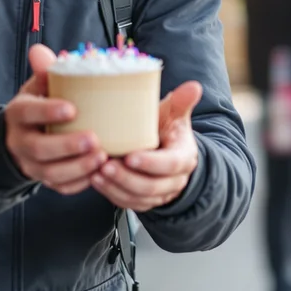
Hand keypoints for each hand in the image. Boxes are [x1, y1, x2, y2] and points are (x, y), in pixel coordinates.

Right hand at [5, 45, 106, 194]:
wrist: (19, 137)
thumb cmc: (36, 107)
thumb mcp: (35, 87)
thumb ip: (43, 72)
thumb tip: (40, 52)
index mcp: (18, 114)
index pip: (28, 112)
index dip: (48, 112)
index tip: (72, 109)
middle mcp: (20, 142)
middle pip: (39, 149)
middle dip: (67, 146)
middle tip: (94, 138)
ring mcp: (31, 164)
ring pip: (50, 173)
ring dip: (78, 167)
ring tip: (102, 158)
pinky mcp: (44, 180)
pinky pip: (60, 187)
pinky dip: (80, 182)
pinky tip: (98, 173)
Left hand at [91, 81, 202, 211]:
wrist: (166, 150)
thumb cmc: (167, 129)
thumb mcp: (175, 114)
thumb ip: (182, 102)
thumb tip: (194, 86)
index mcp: (183, 157)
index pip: (170, 164)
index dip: (151, 163)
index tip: (130, 156)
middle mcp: (174, 180)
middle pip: (152, 187)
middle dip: (127, 178)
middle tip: (105, 165)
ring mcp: (160, 194)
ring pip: (139, 198)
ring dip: (116, 187)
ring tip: (96, 174)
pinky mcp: (144, 201)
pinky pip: (128, 204)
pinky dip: (111, 194)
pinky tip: (96, 181)